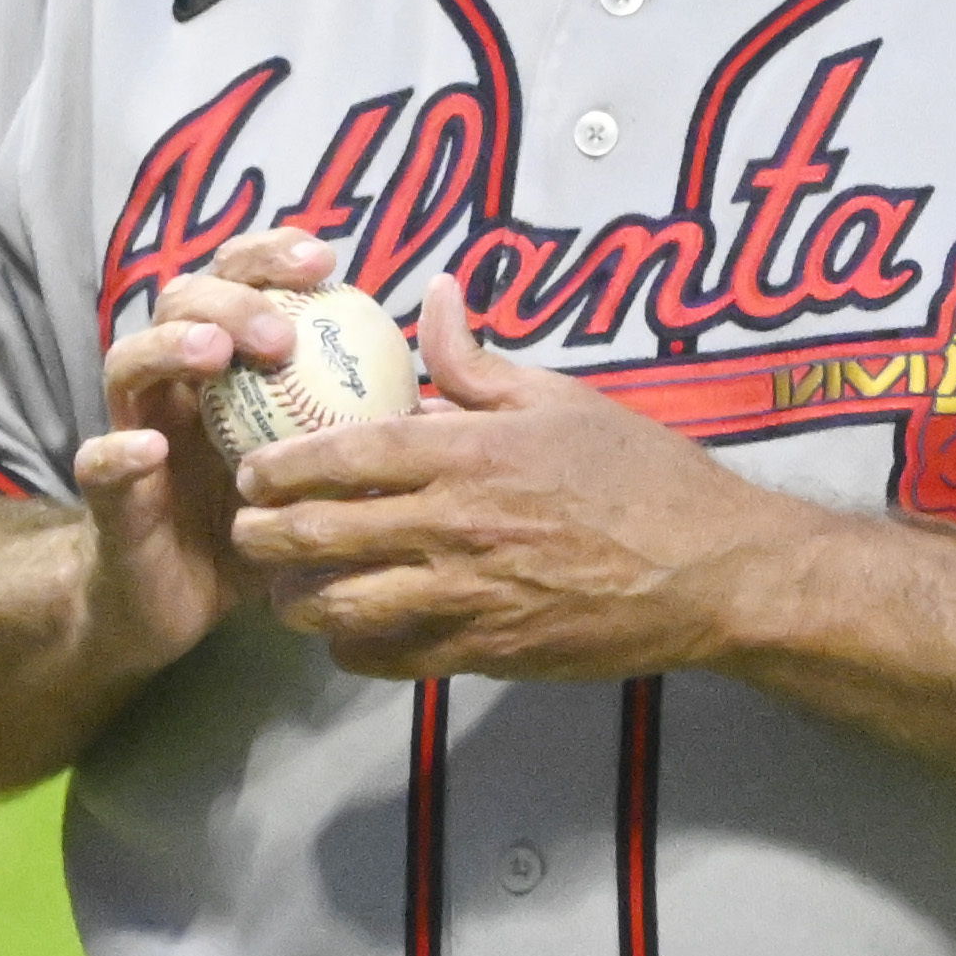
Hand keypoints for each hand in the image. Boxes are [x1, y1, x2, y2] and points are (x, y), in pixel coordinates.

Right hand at [72, 225, 339, 681]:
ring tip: (215, 354)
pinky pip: (99, 465)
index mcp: (226, 362)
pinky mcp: (109, 497)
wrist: (179, 601)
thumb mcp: (326, 459)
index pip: (240, 279)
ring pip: (127, 362)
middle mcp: (174, 383)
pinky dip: (120, 451)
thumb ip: (371, 404)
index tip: (326, 262)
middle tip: (280, 331)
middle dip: (229, 298)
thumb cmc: (263, 520)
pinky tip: (151, 448)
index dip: (274, 257)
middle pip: (181, 300)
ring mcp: (136, 431)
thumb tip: (450, 357)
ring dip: (170, 346)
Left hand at [228, 274, 845, 680]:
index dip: (281, 466)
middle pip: (322, 536)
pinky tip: (343, 633)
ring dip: (296, 598)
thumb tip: (433, 297)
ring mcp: (467, 597)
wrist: (710, 570)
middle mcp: (456, 527)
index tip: (250, 469)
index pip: (344, 456)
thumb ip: (479, 362)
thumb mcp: (563, 399)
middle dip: (264, 535)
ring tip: (281, 587)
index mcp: (471, 454)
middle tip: (245, 529)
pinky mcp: (485, 653)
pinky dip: (351, 648)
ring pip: (341, 606)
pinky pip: (390, 658)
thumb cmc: (642, 474)